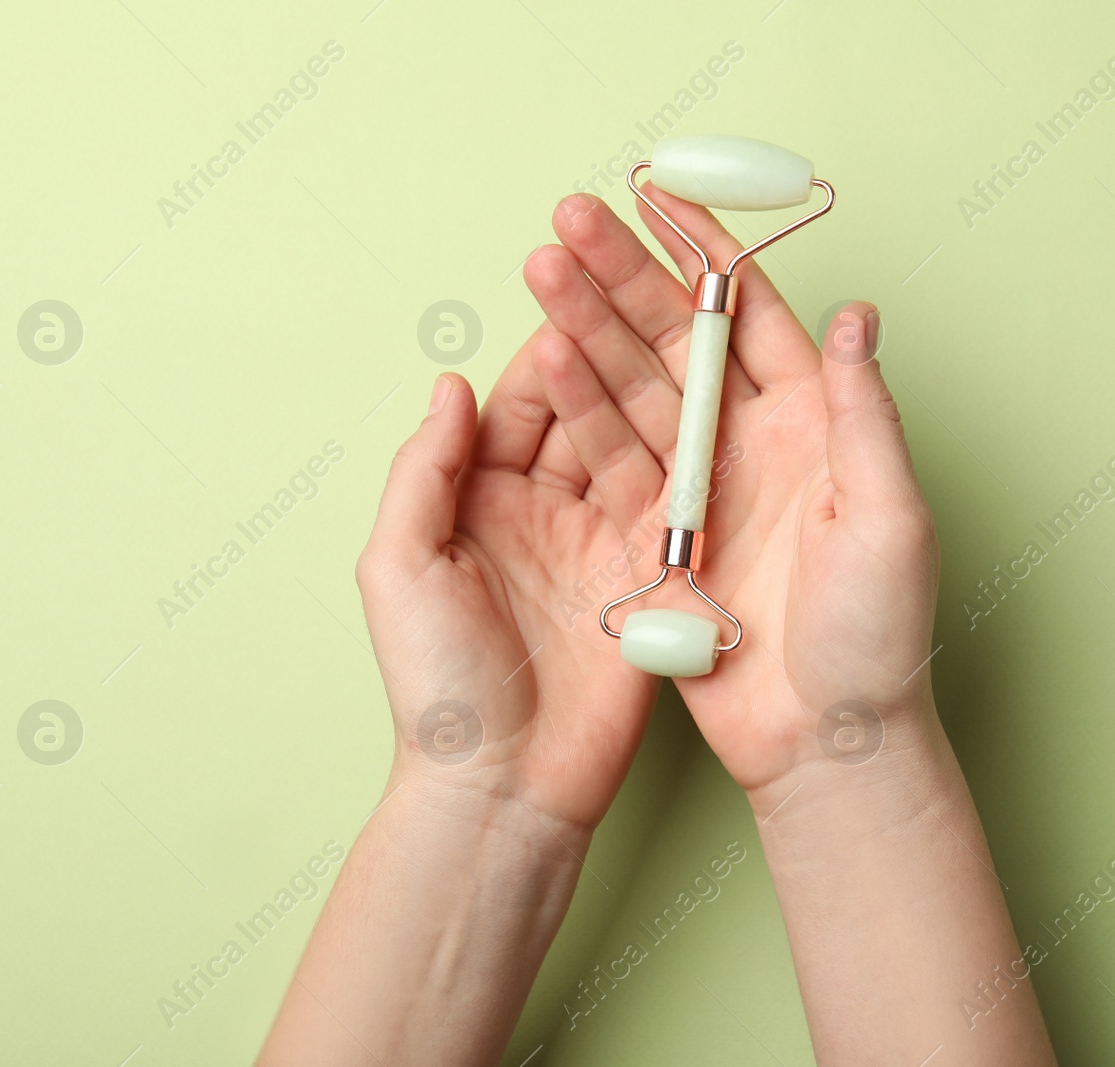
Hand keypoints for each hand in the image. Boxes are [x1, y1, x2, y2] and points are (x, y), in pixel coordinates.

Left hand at [355, 322, 666, 830]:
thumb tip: (451, 386)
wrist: (507, 785)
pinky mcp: (653, 576)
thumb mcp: (401, 567)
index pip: (520, 409)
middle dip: (605, 352)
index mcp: (480, 504)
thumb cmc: (440, 685)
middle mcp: (546, 514)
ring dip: (654, 391)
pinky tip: (713, 402)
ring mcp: (603, 543)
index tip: (576, 291)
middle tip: (638, 289)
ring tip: (683, 328)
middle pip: (583, 415)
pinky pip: (673, 503)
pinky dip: (692, 454)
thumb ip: (424, 473)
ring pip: (634, 446)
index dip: (546, 353)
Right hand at [524, 191, 940, 796]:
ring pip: (636, 388)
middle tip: (571, 219)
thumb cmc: (877, 638)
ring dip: (589, 329)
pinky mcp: (660, 534)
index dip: (706, 254)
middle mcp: (756, 443)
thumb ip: (865, 415)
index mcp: (816, 424)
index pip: (753, 316)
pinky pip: (614, 459)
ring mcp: (704, 486)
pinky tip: (545, 362)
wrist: (825, 742)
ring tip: (543, 272)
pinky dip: (580, 411)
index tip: (661, 197)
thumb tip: (856, 315)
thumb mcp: (891, 518)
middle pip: (678, 339)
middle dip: (625, 276)